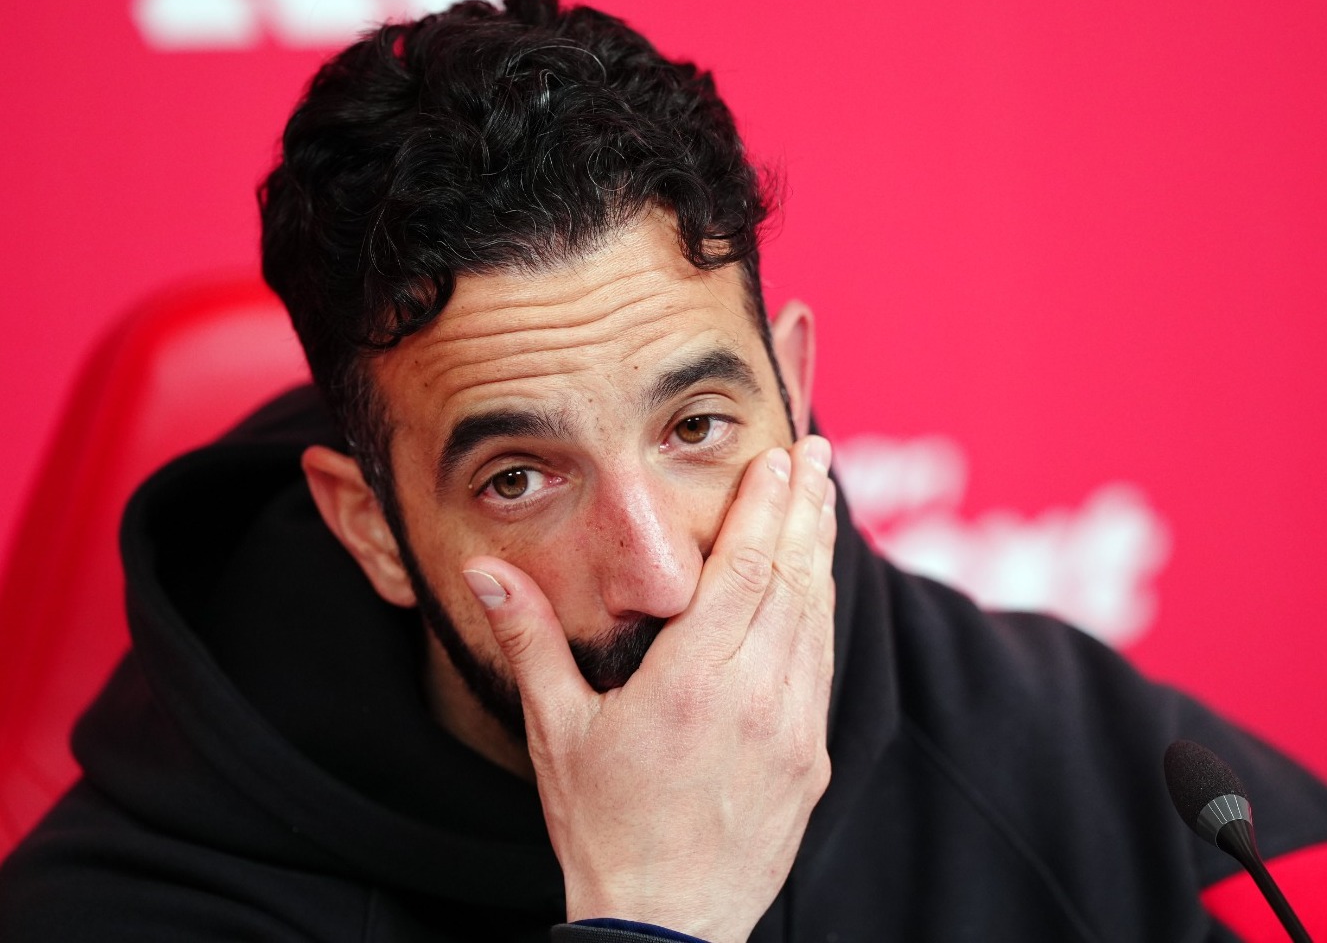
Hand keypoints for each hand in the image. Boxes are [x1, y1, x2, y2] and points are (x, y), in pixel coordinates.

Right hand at [464, 435, 837, 942]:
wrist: (666, 927)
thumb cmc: (603, 829)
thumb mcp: (558, 732)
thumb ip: (530, 641)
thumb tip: (483, 572)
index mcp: (692, 681)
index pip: (743, 568)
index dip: (762, 506)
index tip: (776, 458)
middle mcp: (755, 696)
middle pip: (792, 579)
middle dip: (804, 507)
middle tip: (815, 452)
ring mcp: (793, 729)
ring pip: (816, 619)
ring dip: (820, 552)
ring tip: (822, 499)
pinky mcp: (812, 760)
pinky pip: (822, 667)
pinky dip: (822, 614)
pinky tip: (818, 586)